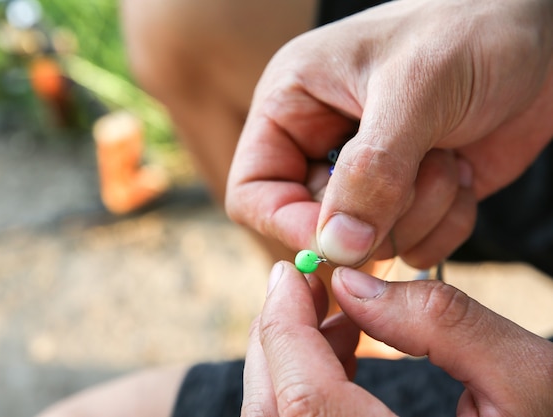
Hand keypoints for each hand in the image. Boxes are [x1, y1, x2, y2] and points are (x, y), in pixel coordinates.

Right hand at [226, 0, 552, 267]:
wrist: (542, 34)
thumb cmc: (469, 30)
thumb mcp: (415, 90)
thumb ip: (372, 171)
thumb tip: (337, 248)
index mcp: (292, 105)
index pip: (253, 191)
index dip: (288, 223)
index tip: (344, 238)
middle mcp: (321, 144)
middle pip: (314, 226)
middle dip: (375, 215)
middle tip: (420, 172)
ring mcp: (368, 177)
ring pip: (369, 243)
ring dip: (419, 212)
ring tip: (446, 156)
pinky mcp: (410, 198)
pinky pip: (413, 245)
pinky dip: (447, 223)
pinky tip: (462, 173)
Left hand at [242, 261, 552, 415]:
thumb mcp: (528, 382)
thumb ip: (442, 323)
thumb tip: (353, 285)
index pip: (303, 400)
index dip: (285, 327)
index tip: (290, 273)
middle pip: (274, 411)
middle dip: (280, 337)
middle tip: (306, 287)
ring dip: (292, 359)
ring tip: (340, 317)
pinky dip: (307, 385)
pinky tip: (343, 355)